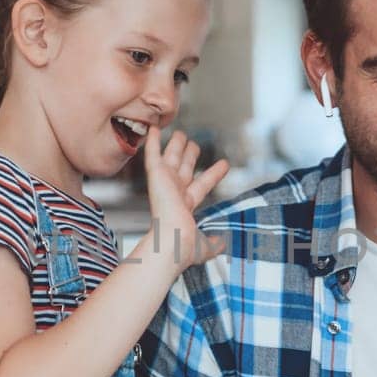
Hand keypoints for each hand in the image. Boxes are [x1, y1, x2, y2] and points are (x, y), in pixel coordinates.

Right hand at [142, 128, 229, 268]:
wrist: (173, 242)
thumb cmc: (186, 248)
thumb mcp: (206, 246)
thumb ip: (215, 243)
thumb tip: (223, 244)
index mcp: (186, 206)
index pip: (202, 185)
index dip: (214, 174)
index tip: (224, 164)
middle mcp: (174, 193)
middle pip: (184, 168)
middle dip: (189, 155)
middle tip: (193, 144)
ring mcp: (164, 183)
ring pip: (171, 158)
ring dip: (175, 145)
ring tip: (179, 132)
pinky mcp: (155, 177)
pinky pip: (152, 155)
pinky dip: (151, 141)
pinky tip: (153, 128)